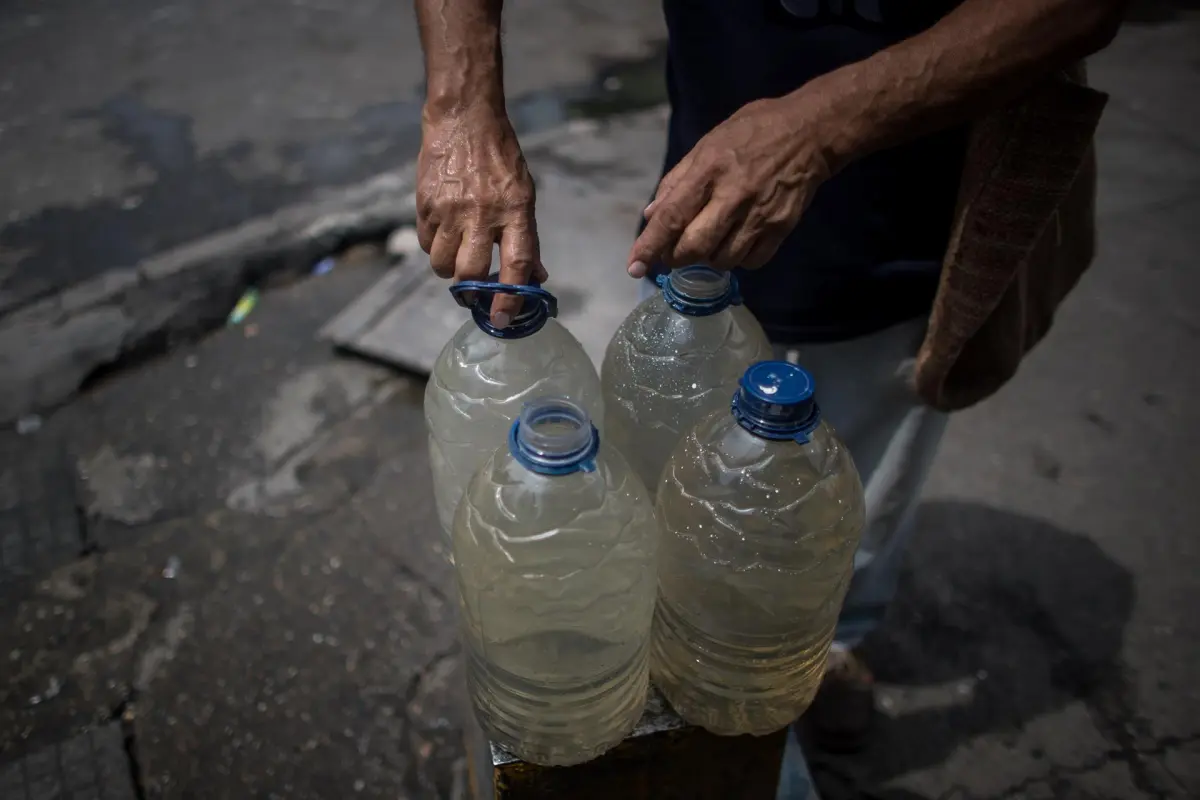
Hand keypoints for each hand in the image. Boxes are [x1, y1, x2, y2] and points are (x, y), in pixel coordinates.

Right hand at [416, 107, 546, 326]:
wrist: (463, 119)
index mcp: (514, 211)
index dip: (509, 297)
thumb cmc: (500, 159)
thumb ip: (527, 237)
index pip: (515, 265)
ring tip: (457, 257)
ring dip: (449, 270)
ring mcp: (449, 209)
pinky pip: (424, 243)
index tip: (503, 319)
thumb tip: (535, 277)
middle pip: (469, 272)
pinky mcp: (424, 204)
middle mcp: (481, 213)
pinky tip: (443, 233)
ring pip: (441, 264)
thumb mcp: (525, 194)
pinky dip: (432, 247)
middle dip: (471, 290)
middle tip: (473, 293)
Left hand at [627, 96, 835, 276]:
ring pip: (723, 260)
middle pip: (694, 247)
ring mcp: (759, 214)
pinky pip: (752, 261)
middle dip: (677, 258)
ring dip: (708, 260)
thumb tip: (651, 215)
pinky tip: (735, 244)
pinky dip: (738, 260)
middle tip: (674, 254)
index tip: (634, 267)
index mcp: (709, 170)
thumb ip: (677, 180)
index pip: (672, 217)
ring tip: (708, 244)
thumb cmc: (753, 132)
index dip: (649, 246)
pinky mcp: (781, 227)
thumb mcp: (708, 143)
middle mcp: (732, 195)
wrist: (810, 132)